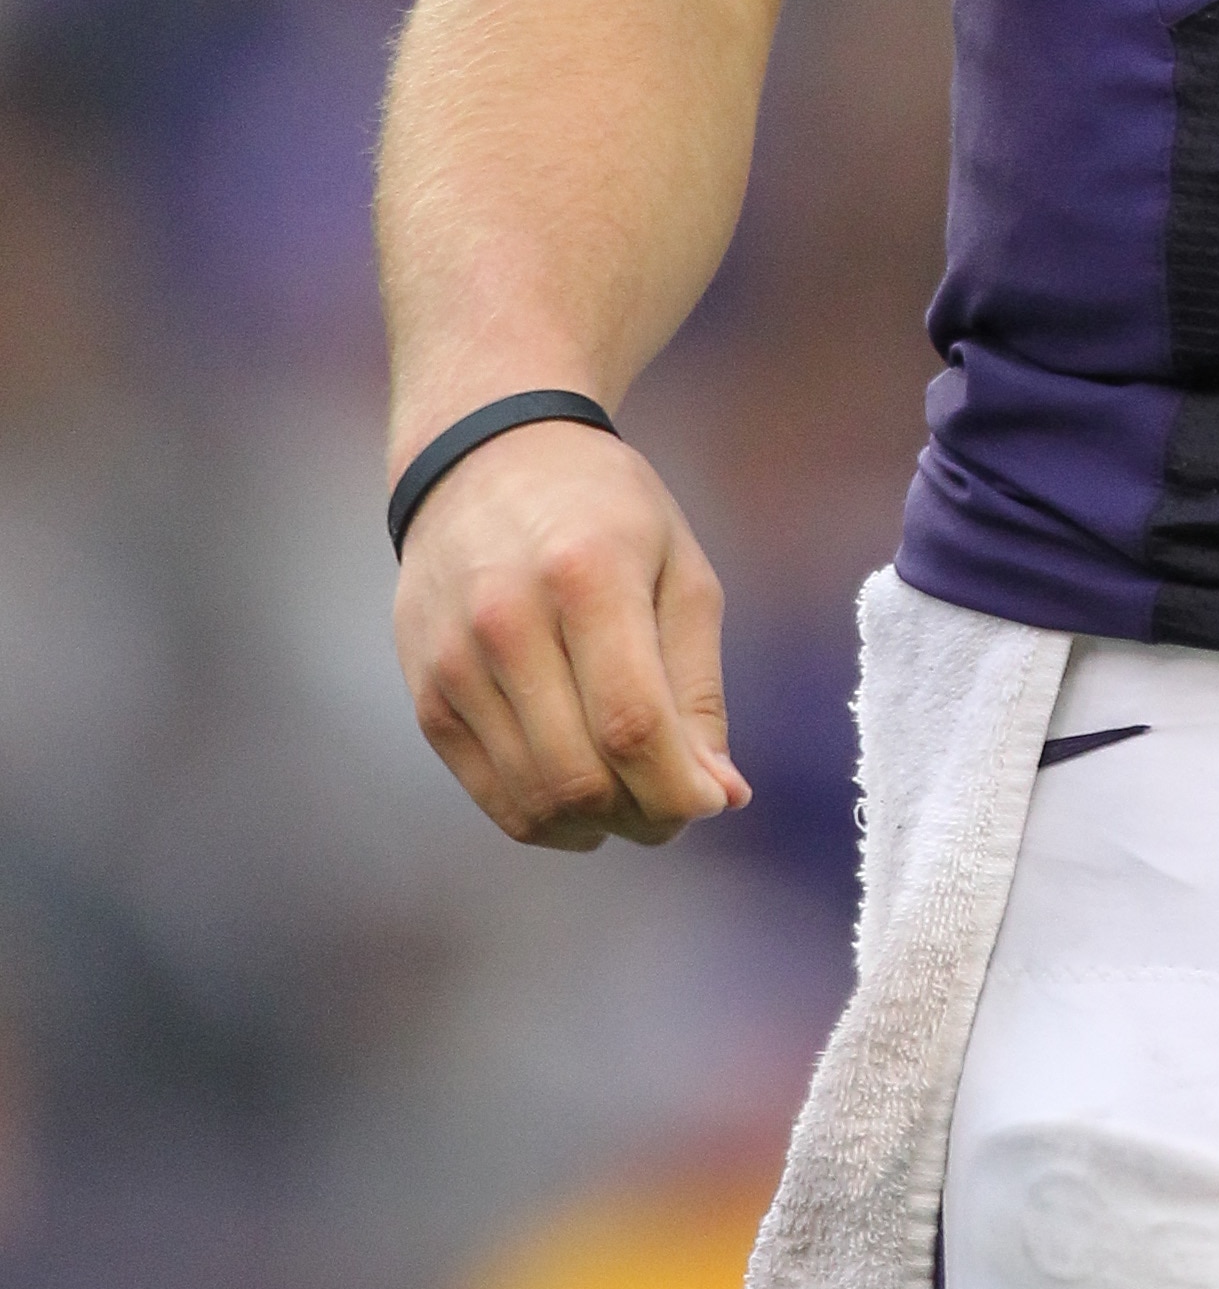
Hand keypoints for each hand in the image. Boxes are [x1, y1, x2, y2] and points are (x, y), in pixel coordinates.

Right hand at [391, 421, 746, 850]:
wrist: (483, 462)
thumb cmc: (606, 513)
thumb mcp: (681, 570)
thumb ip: (699, 688)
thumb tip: (721, 796)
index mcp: (586, 577)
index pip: (632, 726)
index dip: (680, 789)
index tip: (715, 798)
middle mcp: (506, 623)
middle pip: (581, 778)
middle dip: (648, 818)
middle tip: (680, 803)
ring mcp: (455, 665)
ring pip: (535, 801)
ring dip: (602, 826)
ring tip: (636, 795)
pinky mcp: (427, 698)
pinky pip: (493, 797)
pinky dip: (550, 818)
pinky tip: (585, 794)